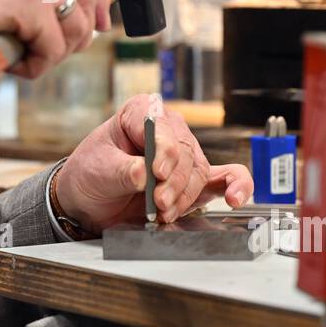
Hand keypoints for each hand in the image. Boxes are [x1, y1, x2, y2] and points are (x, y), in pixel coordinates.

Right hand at [0, 0, 111, 87]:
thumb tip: (56, 24)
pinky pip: (54, 45)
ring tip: (26, 61)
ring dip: (58, 51)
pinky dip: (39, 65)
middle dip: (86, 26)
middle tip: (69, 51)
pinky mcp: (24, 3)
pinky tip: (13, 66)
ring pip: (75, 21)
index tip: (99, 22)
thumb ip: (16, 2)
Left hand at [53, 94, 252, 233]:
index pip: (162, 126)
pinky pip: (225, 178)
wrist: (90, 201)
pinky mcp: (192, 180)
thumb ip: (121, 171)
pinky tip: (235, 198)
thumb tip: (143, 173)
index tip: (157, 171)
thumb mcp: (97, 170)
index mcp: (141, 113)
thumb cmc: (91, 174)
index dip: (164, 149)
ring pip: (198, 171)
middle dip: (173, 181)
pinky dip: (236, 186)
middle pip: (184, 152)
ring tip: (165, 213)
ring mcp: (182, 155)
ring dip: (185, 195)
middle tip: (158, 202)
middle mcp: (167, 130)